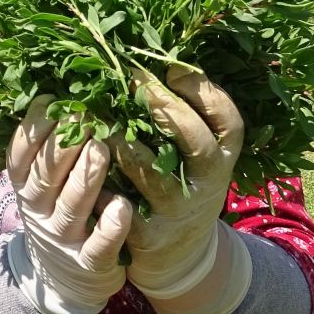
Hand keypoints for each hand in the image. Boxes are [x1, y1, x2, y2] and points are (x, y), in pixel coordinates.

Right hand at [5, 96, 131, 313]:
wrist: (65, 282)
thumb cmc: (59, 212)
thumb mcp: (41, 184)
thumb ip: (47, 148)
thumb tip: (58, 89)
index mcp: (25, 187)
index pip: (20, 156)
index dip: (32, 128)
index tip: (51, 100)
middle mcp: (39, 212)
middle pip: (46, 176)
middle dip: (63, 143)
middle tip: (82, 113)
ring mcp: (64, 239)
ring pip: (72, 206)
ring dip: (86, 177)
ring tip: (102, 147)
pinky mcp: (90, 264)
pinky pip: (100, 245)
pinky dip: (110, 227)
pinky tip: (123, 206)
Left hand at [109, 65, 250, 313]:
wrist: (178, 257)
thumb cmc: (180, 184)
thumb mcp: (196, 155)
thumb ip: (183, 116)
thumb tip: (151, 56)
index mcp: (222, 158)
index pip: (229, 121)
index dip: (204, 92)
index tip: (171, 67)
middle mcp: (207, 184)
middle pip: (194, 141)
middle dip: (163, 104)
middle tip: (131, 76)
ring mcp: (178, 211)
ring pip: (152, 172)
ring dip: (124, 141)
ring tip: (100, 118)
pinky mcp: (148, 236)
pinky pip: (120, 205)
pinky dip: (101, 183)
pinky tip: (84, 162)